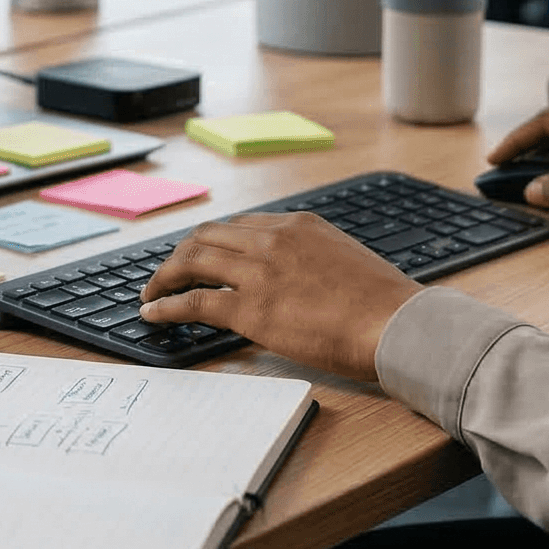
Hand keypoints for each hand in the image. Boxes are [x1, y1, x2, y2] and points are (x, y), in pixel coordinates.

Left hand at [138, 214, 419, 382]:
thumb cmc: (383, 303)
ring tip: (151, 292)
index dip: (212, 242)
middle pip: (206, 237)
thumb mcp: (343, 258)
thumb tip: (295, 278)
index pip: (239, 226)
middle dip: (180, 255)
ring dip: (164, 277)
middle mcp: (272, 239)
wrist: (397, 323)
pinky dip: (166, 305)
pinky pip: (193, 303)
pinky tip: (153, 313)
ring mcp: (259, 272)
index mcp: (297, 225)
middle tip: (167, 274)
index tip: (200, 256)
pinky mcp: (252, 309)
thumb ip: (311, 257)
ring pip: (192, 262)